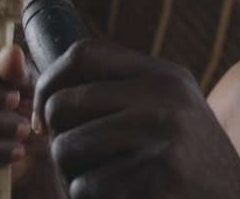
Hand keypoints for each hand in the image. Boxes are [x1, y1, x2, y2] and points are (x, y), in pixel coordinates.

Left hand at [32, 40, 239, 198]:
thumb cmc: (192, 162)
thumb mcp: (173, 110)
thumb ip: (126, 92)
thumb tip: (51, 89)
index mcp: (164, 76)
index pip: (83, 54)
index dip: (49, 81)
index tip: (46, 114)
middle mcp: (163, 99)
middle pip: (64, 105)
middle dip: (59, 140)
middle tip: (80, 162)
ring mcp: (160, 138)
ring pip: (67, 150)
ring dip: (74, 176)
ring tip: (107, 182)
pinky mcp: (153, 178)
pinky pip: (85, 188)